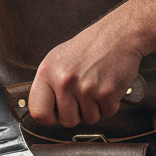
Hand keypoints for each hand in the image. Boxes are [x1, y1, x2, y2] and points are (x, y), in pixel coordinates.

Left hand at [28, 10, 142, 127]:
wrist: (117, 35)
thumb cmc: (88, 47)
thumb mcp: (57, 59)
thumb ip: (48, 85)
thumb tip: (42, 112)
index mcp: (47, 72)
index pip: (38, 112)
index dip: (50, 117)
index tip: (58, 112)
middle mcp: (64, 80)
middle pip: (67, 121)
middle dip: (77, 113)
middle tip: (83, 94)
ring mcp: (86, 87)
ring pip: (88, 119)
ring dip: (95, 108)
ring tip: (96, 85)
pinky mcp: (107, 92)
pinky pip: (107, 114)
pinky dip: (109, 104)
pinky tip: (107, 85)